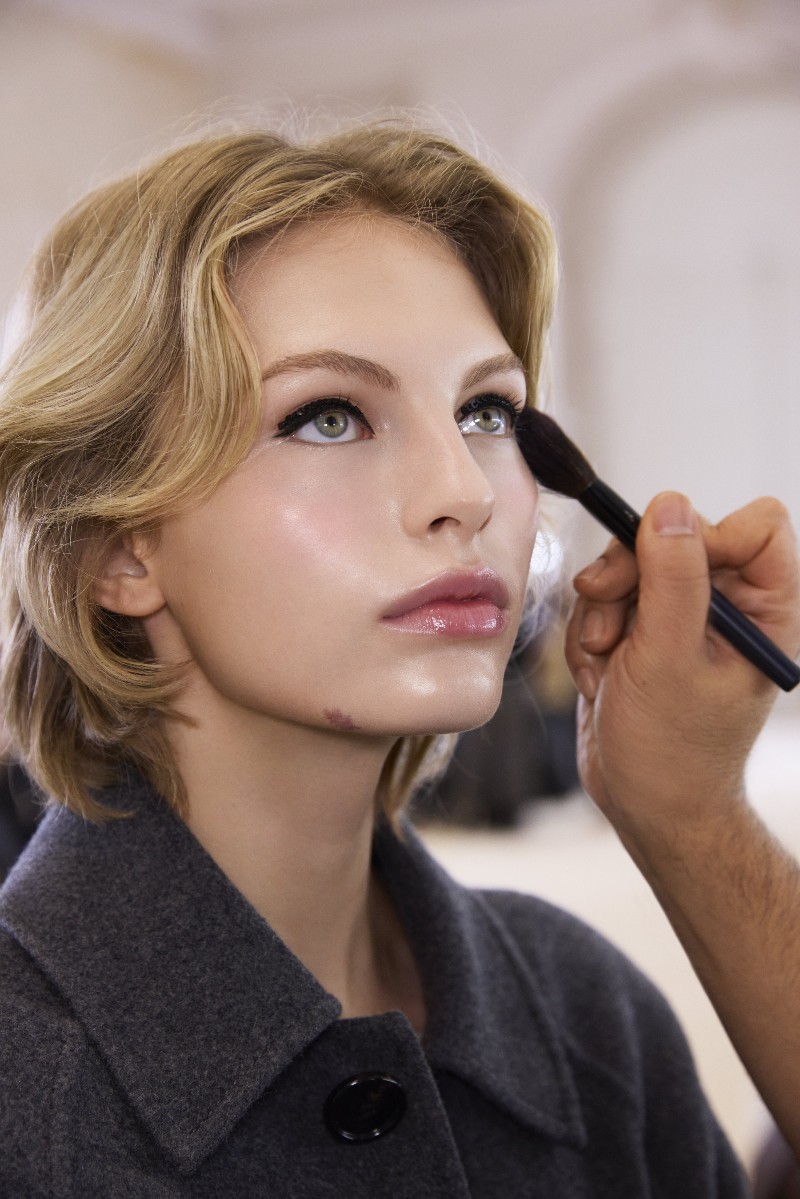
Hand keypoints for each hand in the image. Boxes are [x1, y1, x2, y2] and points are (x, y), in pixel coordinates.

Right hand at [564, 492, 799, 832]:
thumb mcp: (669, 659)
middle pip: (676, 538)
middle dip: (630, 579)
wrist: (646, 807)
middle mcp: (729, 608)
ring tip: (605, 663)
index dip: (704, 535)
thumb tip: (671, 506)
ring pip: (630, 567)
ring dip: (602, 613)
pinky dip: (589, 634)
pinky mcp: (643, 632)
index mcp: (765, 612)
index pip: (755, 527)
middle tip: (608, 619)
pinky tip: (599, 675)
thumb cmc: (674, 753)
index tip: (660, 569)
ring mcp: (683, 619)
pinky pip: (605, 600)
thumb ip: (672, 579)